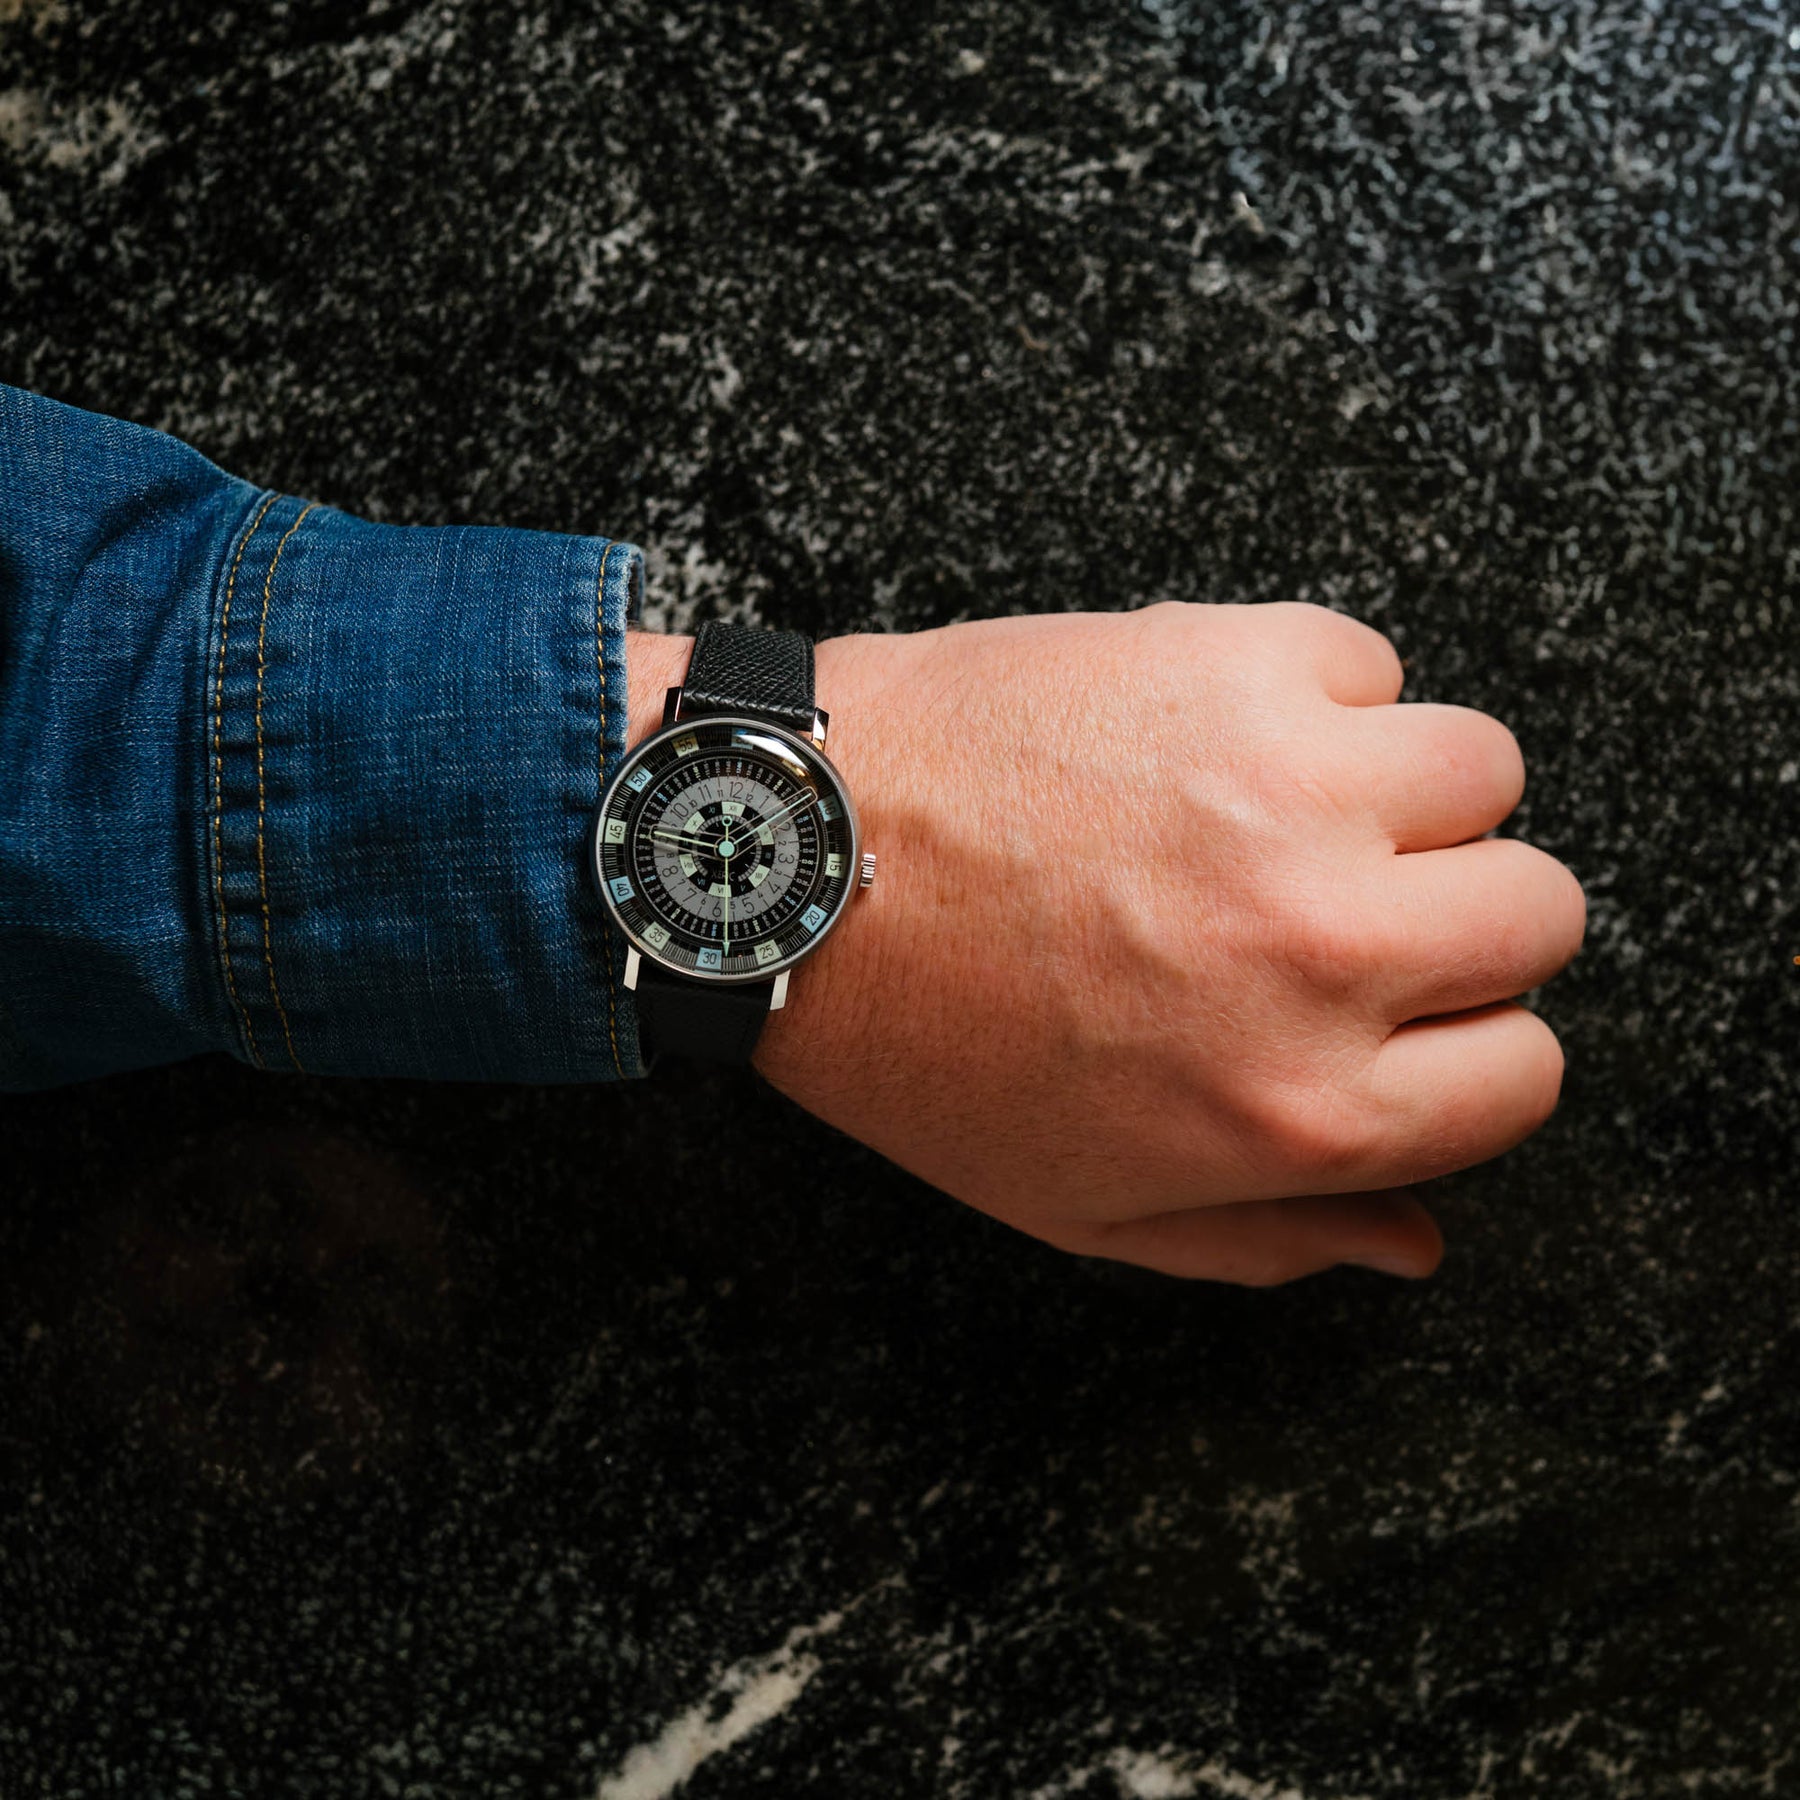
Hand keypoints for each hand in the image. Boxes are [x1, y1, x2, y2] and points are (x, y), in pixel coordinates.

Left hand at [747, 603, 1585, 1285]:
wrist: (793, 865)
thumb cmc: (920, 1044)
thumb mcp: (1082, 1205)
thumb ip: (1269, 1238)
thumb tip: (1416, 1243)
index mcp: (1295, 1108)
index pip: (1523, 1077)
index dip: (1464, 1049)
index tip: (1400, 1020)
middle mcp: (1319, 950)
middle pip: (1540, 914)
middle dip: (1458, 924)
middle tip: (1341, 911)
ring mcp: (1288, 791)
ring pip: (1485, 772)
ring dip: (1402, 797)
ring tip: (1279, 813)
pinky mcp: (1232, 659)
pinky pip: (1371, 663)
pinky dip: (1315, 694)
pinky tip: (1212, 738)